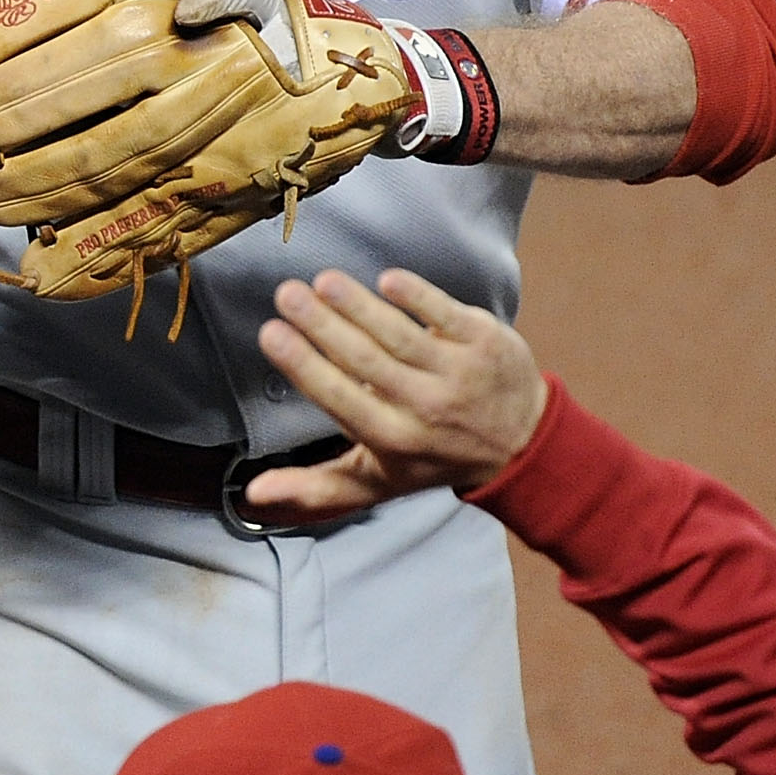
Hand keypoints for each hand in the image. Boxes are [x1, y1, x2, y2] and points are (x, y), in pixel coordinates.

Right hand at [245, 268, 547, 519]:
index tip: (270, 333)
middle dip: (320, 324)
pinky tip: (385, 280)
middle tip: (286, 294)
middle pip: (364, 360)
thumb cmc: (432, 458)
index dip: (304, 366)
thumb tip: (252, 494)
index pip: (341, 399)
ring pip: (400, 333)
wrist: (523, 446)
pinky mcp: (486, 342)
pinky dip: (416, 296)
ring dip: (357, 303)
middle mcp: (426, 408)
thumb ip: (315, 488)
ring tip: (323, 281)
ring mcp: (459, 373)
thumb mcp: (377, 483)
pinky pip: (445, 313)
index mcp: (393, 440)